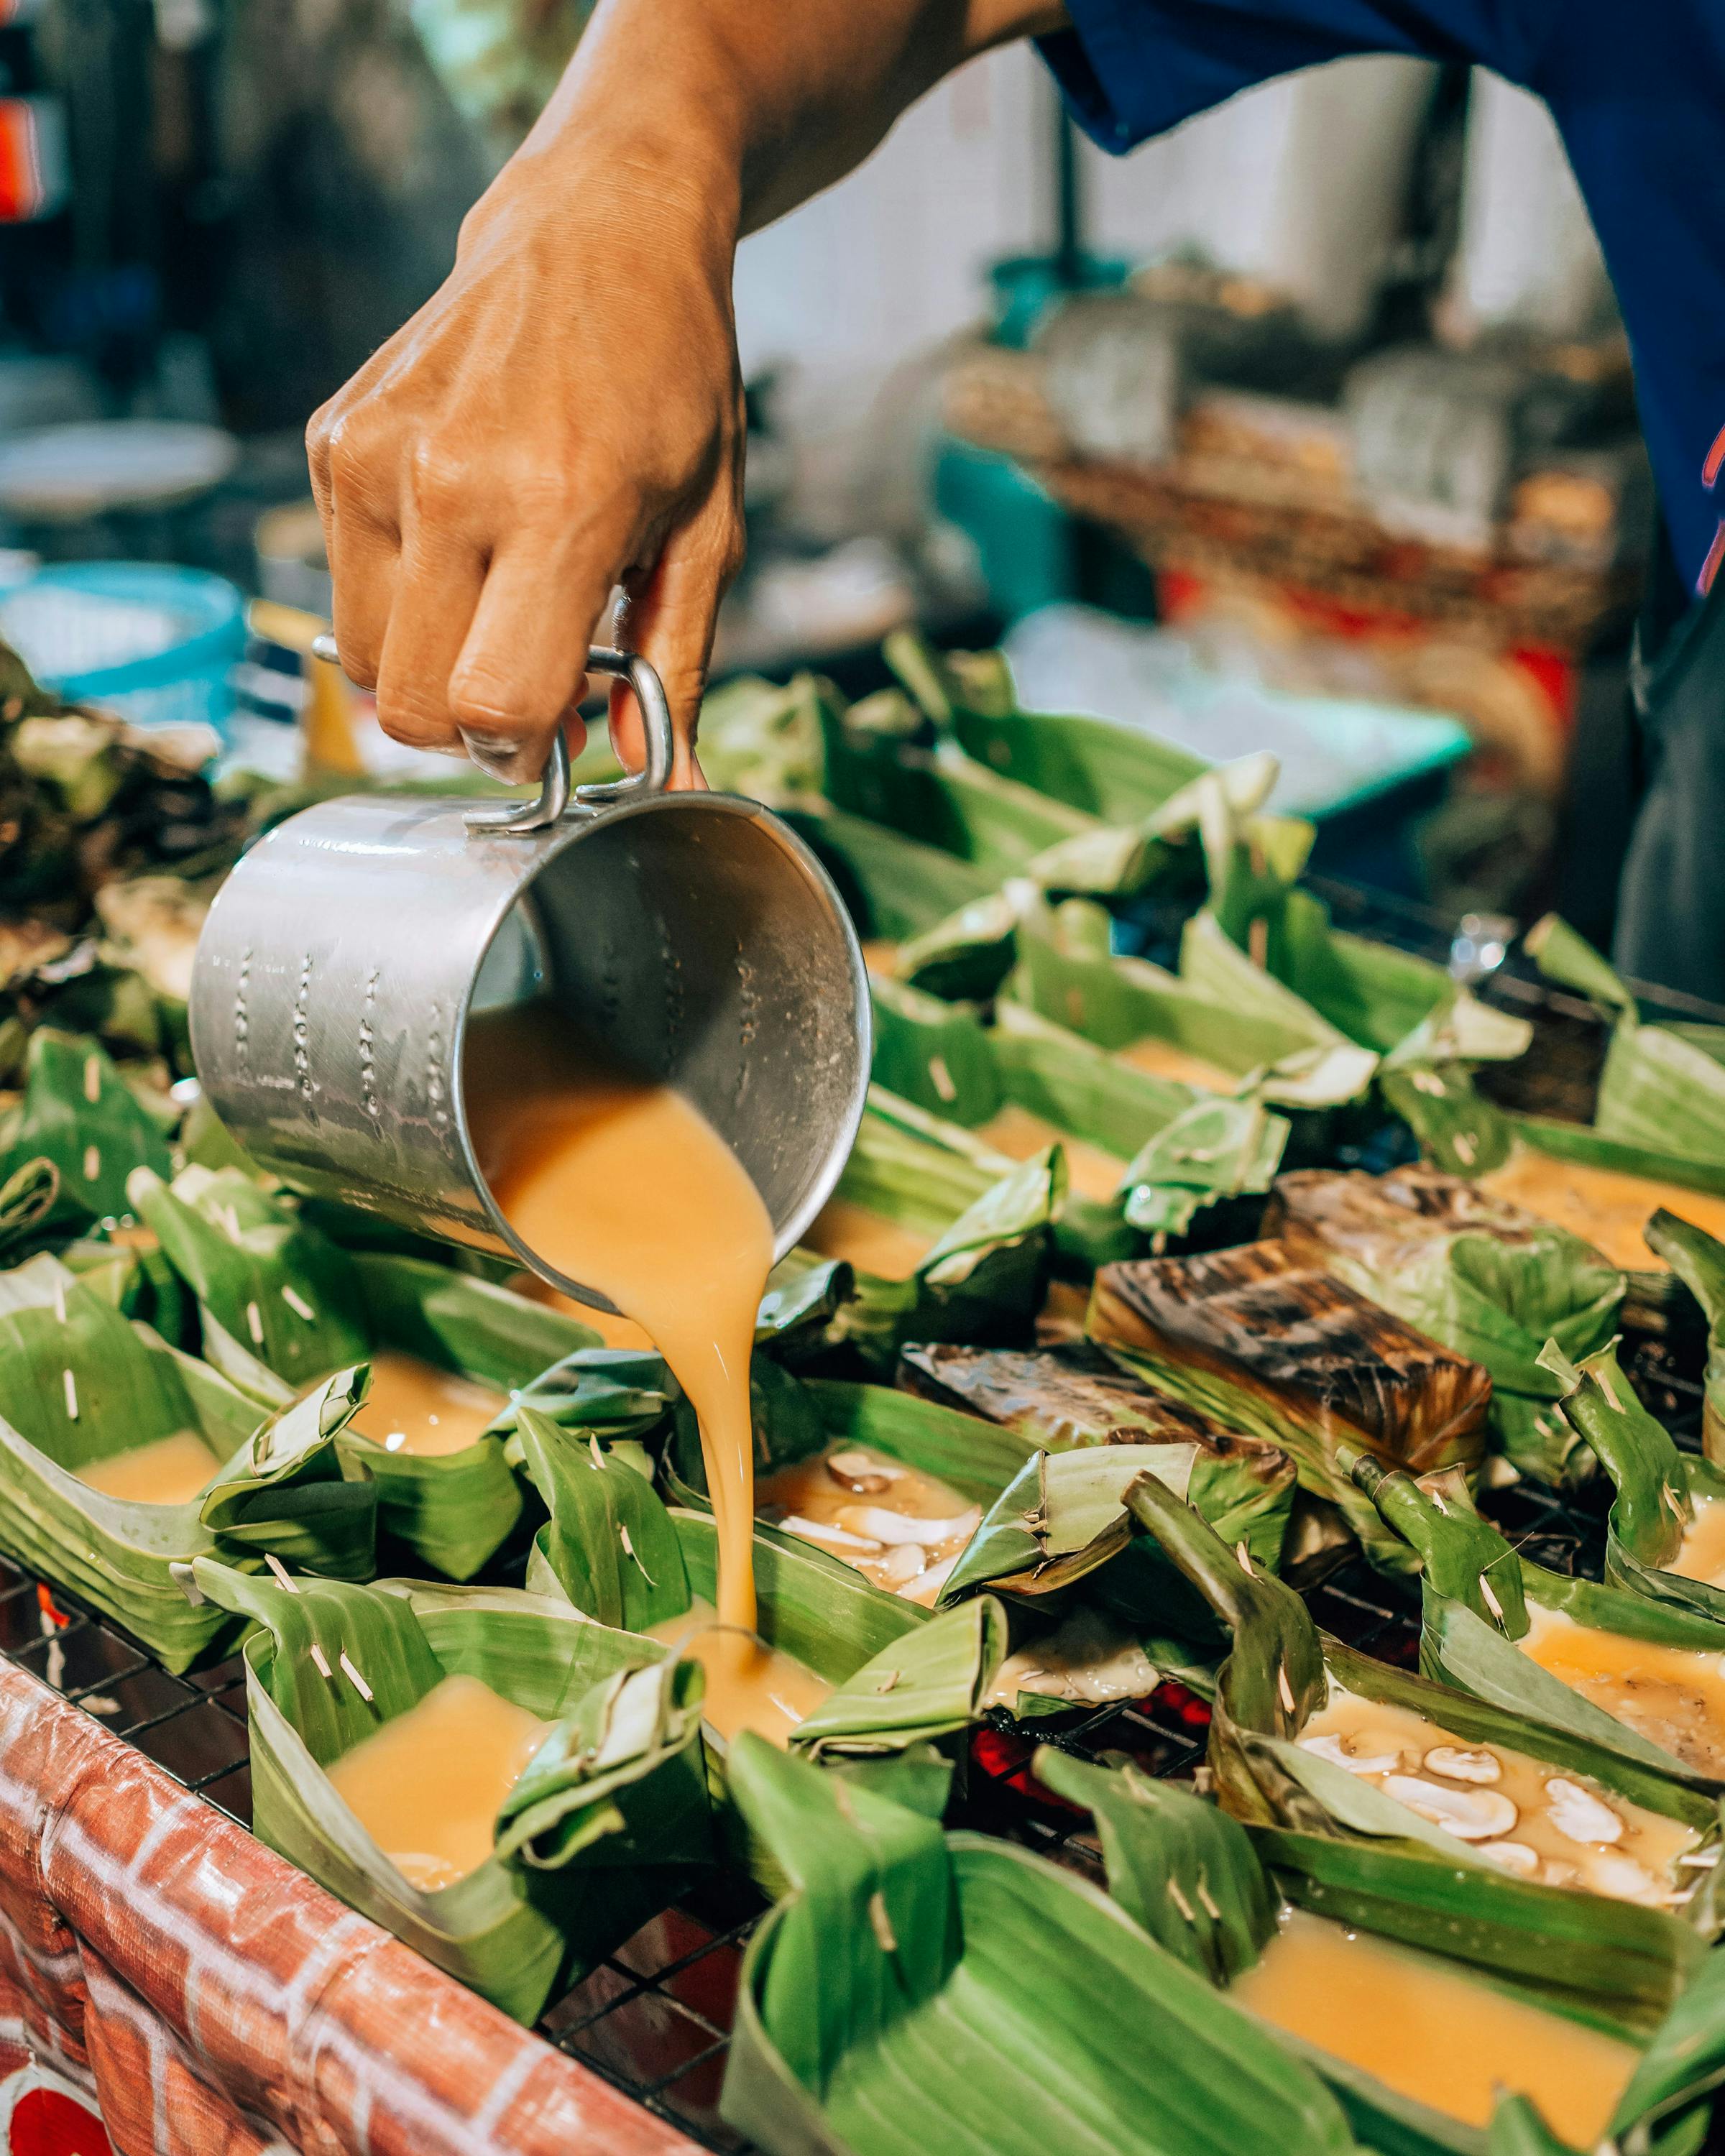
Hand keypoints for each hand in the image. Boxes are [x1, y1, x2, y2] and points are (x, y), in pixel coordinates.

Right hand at [306, 140, 742, 786]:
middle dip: (472, 729)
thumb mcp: (708, 533)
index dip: (526, 748)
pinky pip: (345, 587)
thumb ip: (676, 668)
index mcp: (558, 505)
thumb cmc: (670, 385)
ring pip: (364, 662)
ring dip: (429, 671)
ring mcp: (373, 454)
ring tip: (500, 613)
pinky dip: (401, 601)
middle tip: (533, 687)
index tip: (563, 733)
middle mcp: (448, 479)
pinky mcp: (332, 439)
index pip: (495, 702)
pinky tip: (465, 545)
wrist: (599, 231)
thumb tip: (671, 781)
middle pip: (412, 705)